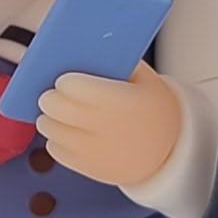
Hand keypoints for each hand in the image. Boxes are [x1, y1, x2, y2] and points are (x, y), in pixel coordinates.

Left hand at [35, 66, 183, 187]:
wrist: (170, 152)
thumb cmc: (154, 109)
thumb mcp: (145, 79)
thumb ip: (118, 62)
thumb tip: (85, 49)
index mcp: (117, 100)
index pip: (71, 85)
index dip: (66, 80)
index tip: (67, 80)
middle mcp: (102, 126)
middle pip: (54, 107)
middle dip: (49, 98)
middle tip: (52, 95)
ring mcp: (94, 150)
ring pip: (50, 129)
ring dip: (48, 118)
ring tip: (57, 112)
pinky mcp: (88, 168)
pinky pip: (55, 151)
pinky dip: (55, 139)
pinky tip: (66, 132)